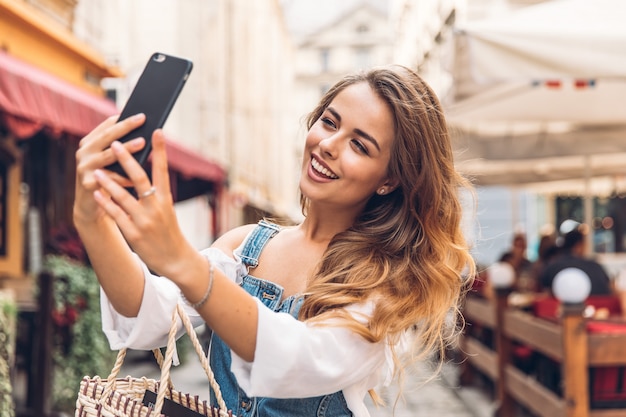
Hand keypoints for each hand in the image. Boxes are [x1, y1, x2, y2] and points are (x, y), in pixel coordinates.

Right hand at [74, 113, 146, 225]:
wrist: (91, 206)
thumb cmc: (108, 179)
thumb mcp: (112, 161)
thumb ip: (122, 148)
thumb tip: (145, 134)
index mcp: (90, 142)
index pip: (107, 125)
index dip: (123, 118)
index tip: (141, 113)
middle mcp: (84, 152)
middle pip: (107, 137)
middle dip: (125, 127)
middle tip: (142, 119)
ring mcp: (83, 167)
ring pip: (108, 156)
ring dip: (126, 149)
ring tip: (142, 143)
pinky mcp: (87, 183)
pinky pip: (109, 178)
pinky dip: (124, 177)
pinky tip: (138, 174)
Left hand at [91, 129, 196, 277]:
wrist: (176, 259)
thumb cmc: (169, 231)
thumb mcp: (167, 209)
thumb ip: (155, 192)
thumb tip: (141, 170)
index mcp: (166, 199)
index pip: (163, 170)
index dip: (160, 150)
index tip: (157, 131)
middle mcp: (156, 208)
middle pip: (141, 179)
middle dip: (128, 160)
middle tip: (116, 143)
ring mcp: (145, 221)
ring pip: (125, 197)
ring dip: (109, 182)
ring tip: (96, 170)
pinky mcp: (134, 234)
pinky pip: (117, 216)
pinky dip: (107, 204)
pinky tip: (96, 194)